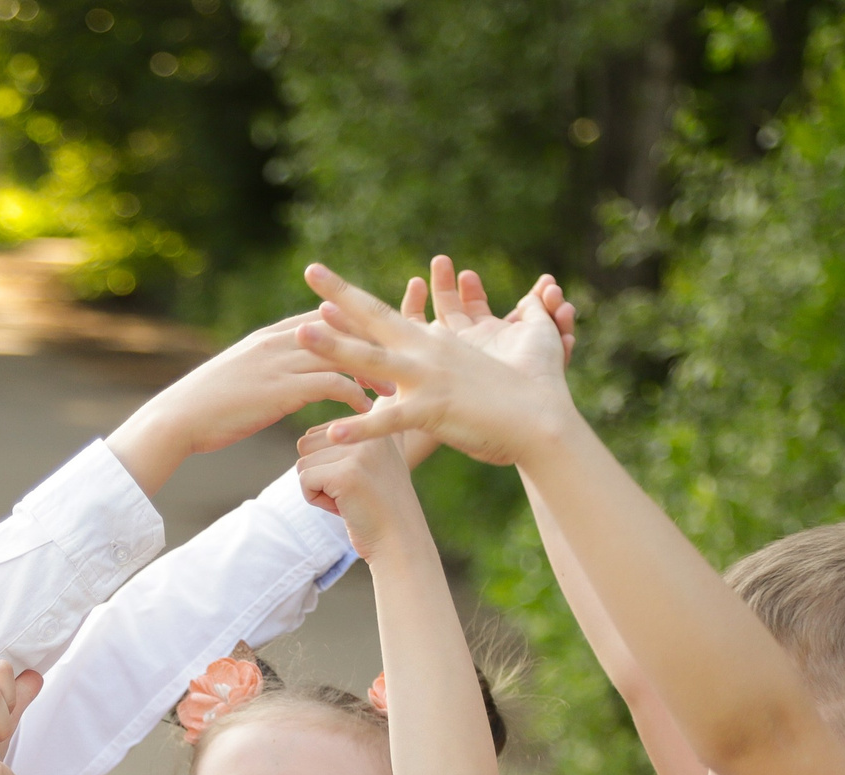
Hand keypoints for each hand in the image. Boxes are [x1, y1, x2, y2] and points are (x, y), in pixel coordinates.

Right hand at [106, 310, 371, 494]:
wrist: (178, 419)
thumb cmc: (205, 407)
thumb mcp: (238, 378)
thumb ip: (264, 371)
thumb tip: (281, 380)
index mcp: (269, 337)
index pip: (322, 318)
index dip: (353, 326)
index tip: (379, 339)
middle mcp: (279, 342)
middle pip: (340, 329)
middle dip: (373, 342)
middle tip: (401, 357)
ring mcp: (280, 363)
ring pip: (341, 355)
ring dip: (372, 370)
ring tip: (395, 388)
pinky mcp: (282, 390)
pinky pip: (331, 385)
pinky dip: (355, 395)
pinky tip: (369, 411)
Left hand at [294, 434, 435, 570]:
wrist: (399, 541)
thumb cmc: (381, 507)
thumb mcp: (380, 462)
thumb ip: (363, 439)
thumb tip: (350, 417)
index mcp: (377, 423)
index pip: (321, 432)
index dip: (327, 462)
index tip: (357, 479)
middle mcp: (371, 429)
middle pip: (306, 443)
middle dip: (318, 472)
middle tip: (349, 491)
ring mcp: (359, 451)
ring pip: (303, 463)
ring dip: (317, 488)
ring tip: (348, 498)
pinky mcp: (347, 474)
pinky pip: (304, 480)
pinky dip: (314, 499)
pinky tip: (342, 507)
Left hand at [296, 261, 575, 466]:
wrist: (543, 420)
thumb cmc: (535, 385)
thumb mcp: (519, 344)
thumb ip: (519, 318)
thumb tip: (537, 295)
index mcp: (436, 342)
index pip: (387, 314)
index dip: (355, 298)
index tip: (323, 282)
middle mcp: (428, 352)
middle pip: (376, 318)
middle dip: (341, 295)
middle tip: (310, 272)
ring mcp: (428, 379)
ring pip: (373, 360)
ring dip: (335, 346)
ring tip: (300, 333)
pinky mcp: (434, 409)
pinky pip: (391, 420)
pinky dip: (362, 427)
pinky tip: (333, 432)